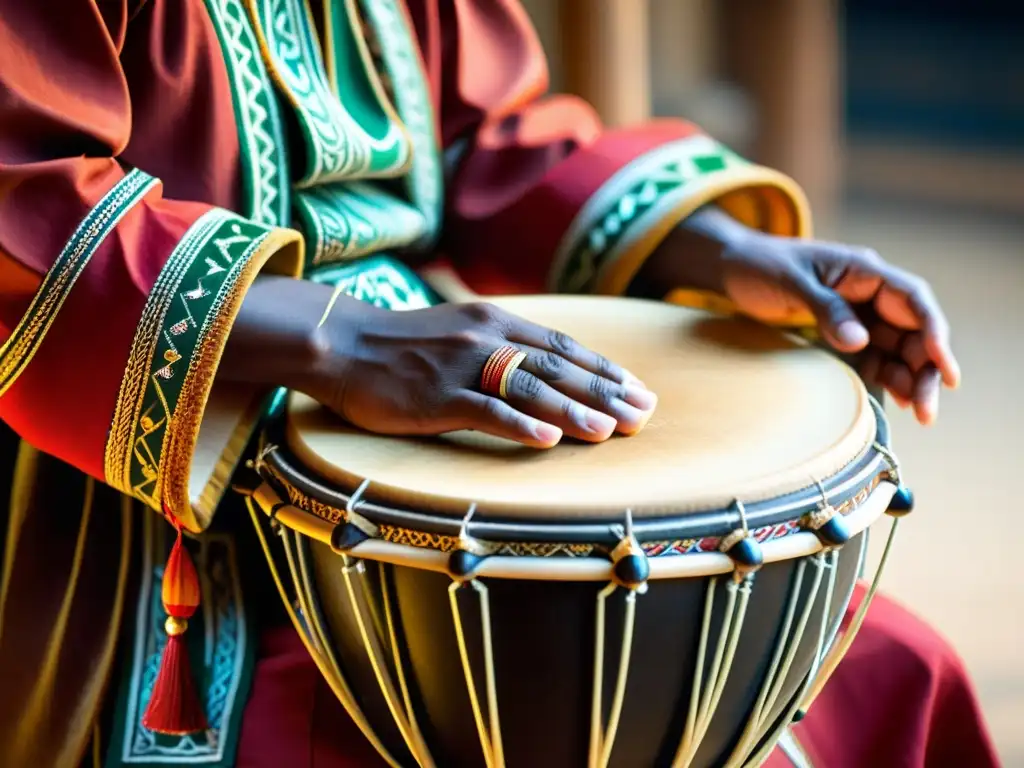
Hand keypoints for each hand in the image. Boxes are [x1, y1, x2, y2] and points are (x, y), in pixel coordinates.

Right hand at [221, 277, 656, 448]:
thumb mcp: (462, 330)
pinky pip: (484, 410)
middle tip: (643, 416)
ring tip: (610, 431)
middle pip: (557, 367)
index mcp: (496, 321)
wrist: (343, 343)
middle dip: (604, 393)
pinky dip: (518, 424)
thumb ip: (503, 343)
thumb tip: (549, 366)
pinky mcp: (435, 397)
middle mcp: (486, 338)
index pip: (564, 346)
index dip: (605, 369)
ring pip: (529, 388)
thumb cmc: (404, 343)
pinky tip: (547, 440)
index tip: (639, 390)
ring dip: (574, 409)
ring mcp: (461, 367)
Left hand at [638, 208, 959, 424]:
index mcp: (863, 271)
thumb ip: (825, 308)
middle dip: (926, 369)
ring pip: (898, 349)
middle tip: (927, 411)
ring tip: (919, 414)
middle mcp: (869, 293)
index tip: (945, 369)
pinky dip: (887, 379)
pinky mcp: (843, 334)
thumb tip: (860, 341)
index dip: (934, 334)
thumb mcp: (789, 282)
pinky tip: (896, 402)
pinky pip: (874, 358)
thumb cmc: (759, 265)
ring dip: (911, 379)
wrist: (731, 268)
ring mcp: (858, 315)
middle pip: (913, 331)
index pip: (913, 300)